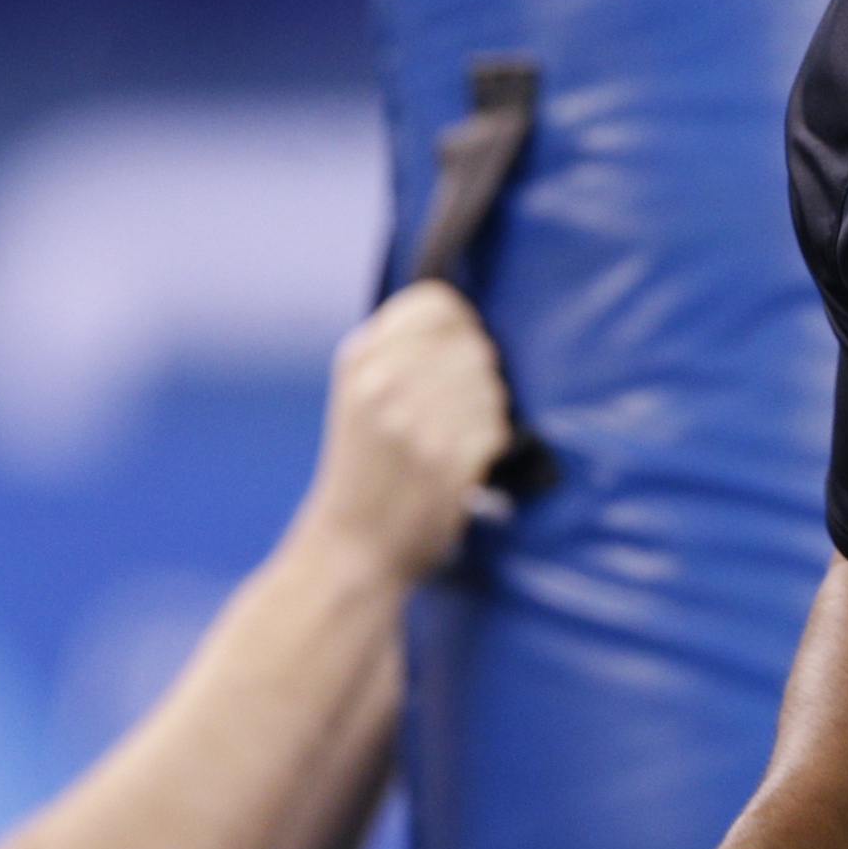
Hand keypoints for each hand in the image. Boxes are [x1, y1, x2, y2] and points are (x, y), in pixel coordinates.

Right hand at [291, 281, 513, 581]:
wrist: (350, 544)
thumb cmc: (365, 466)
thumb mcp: (360, 392)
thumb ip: (402, 351)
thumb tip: (468, 323)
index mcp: (359, 358)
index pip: (438, 304)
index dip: (461, 326)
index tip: (456, 354)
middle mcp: (383, 381)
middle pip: (474, 345)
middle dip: (478, 377)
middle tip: (455, 410)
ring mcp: (414, 419)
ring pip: (491, 387)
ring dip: (485, 413)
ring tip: (453, 437)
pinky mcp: (446, 458)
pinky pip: (497, 429)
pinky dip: (489, 446)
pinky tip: (462, 462)